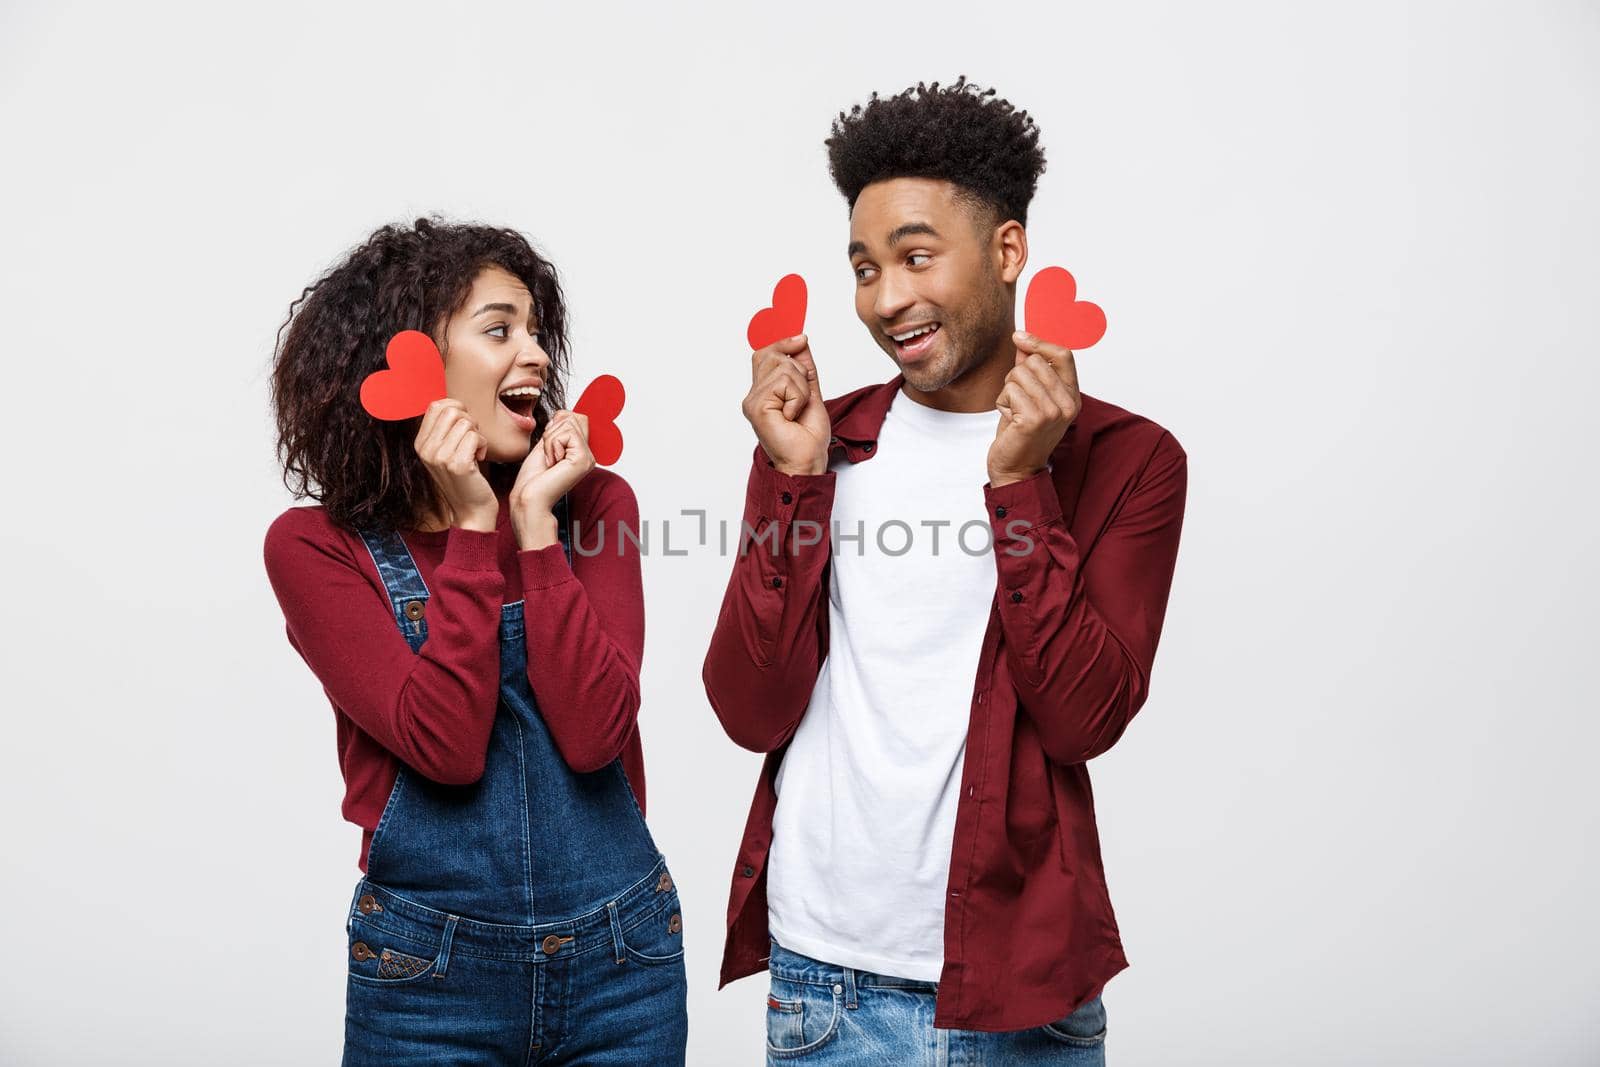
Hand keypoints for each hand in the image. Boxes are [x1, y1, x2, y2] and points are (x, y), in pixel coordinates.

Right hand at [414, 398, 496, 531]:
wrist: (471, 510)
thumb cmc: (464, 476)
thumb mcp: (445, 450)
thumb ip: (443, 428)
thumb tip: (452, 403)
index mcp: (420, 443)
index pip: (436, 405)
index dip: (457, 409)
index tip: (464, 427)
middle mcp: (426, 449)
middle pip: (452, 410)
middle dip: (469, 420)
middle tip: (471, 440)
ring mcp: (439, 457)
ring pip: (466, 422)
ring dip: (477, 435)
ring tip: (474, 453)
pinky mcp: (457, 465)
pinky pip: (475, 436)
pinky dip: (483, 446)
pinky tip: (478, 460)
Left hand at [510, 409, 594, 547]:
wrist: (529, 498)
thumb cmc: (533, 478)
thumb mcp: (546, 445)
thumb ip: (559, 428)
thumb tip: (566, 412)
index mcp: (581, 451)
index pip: (576, 417)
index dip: (558, 424)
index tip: (549, 445)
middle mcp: (588, 455)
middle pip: (572, 417)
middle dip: (552, 432)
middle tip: (548, 455)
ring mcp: (588, 458)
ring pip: (568, 424)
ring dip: (550, 440)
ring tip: (550, 460)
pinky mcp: (584, 459)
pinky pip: (566, 434)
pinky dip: (552, 445)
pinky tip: (553, 463)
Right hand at [742, 334, 829, 475]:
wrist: (807, 461)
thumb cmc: (807, 436)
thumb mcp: (810, 392)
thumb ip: (803, 367)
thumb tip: (800, 340)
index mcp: (763, 391)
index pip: (765, 353)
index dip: (781, 342)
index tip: (800, 338)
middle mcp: (753, 394)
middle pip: (774, 355)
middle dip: (799, 371)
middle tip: (802, 398)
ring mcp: (752, 400)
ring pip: (784, 368)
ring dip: (801, 389)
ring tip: (797, 410)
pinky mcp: (756, 405)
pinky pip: (784, 382)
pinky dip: (797, 397)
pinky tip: (792, 416)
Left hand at [988, 331, 1081, 487]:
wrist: (1016, 469)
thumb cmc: (1021, 433)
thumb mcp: (1030, 397)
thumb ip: (1030, 369)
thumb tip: (1022, 339)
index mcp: (1072, 396)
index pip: (1063, 355)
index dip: (1039, 342)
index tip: (1019, 337)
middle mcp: (1068, 403)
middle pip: (1035, 361)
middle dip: (1016, 376)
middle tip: (1018, 401)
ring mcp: (1053, 411)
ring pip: (1018, 374)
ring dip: (1008, 392)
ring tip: (1014, 412)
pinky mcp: (1035, 419)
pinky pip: (1009, 390)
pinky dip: (1002, 404)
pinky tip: (1010, 421)